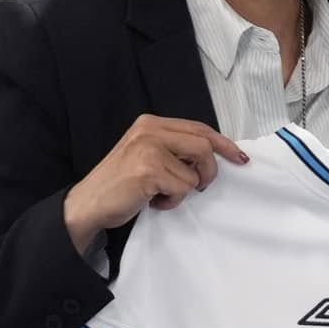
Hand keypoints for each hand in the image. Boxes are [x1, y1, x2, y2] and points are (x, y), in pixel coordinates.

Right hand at [62, 115, 248, 253]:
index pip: (199, 128)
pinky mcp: (149, 170)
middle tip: (200, 187)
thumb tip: (212, 155)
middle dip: (209, 171)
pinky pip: (183, 188)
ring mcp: (149, 149)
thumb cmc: (120, 184)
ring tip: (162, 194)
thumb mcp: (146, 155)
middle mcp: (150, 130)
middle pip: (204, 146)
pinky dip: (173, 201)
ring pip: (195, 171)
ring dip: (185, 190)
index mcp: (151, 123)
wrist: (88, 204)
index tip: (240, 158)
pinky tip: (153, 201)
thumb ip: (173, 149)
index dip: (223, 144)